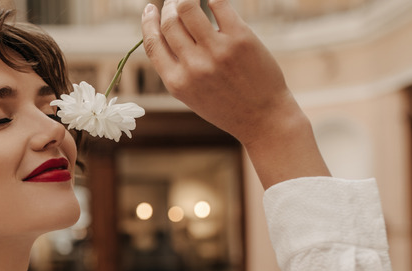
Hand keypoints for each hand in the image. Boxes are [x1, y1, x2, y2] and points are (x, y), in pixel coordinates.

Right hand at [141, 0, 329, 187]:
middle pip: (170, 23)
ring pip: (189, 8)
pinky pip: (220, 5)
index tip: (150, 9)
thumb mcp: (192, 95)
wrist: (262, 118)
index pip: (152, 43)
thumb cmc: (226, 106)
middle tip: (173, 2)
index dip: (148, 22)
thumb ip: (177, 68)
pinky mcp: (240, 39)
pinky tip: (213, 0)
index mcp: (177, 83)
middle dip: (168, 7)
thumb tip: (167, 31)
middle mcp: (193, 66)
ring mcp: (216, 51)